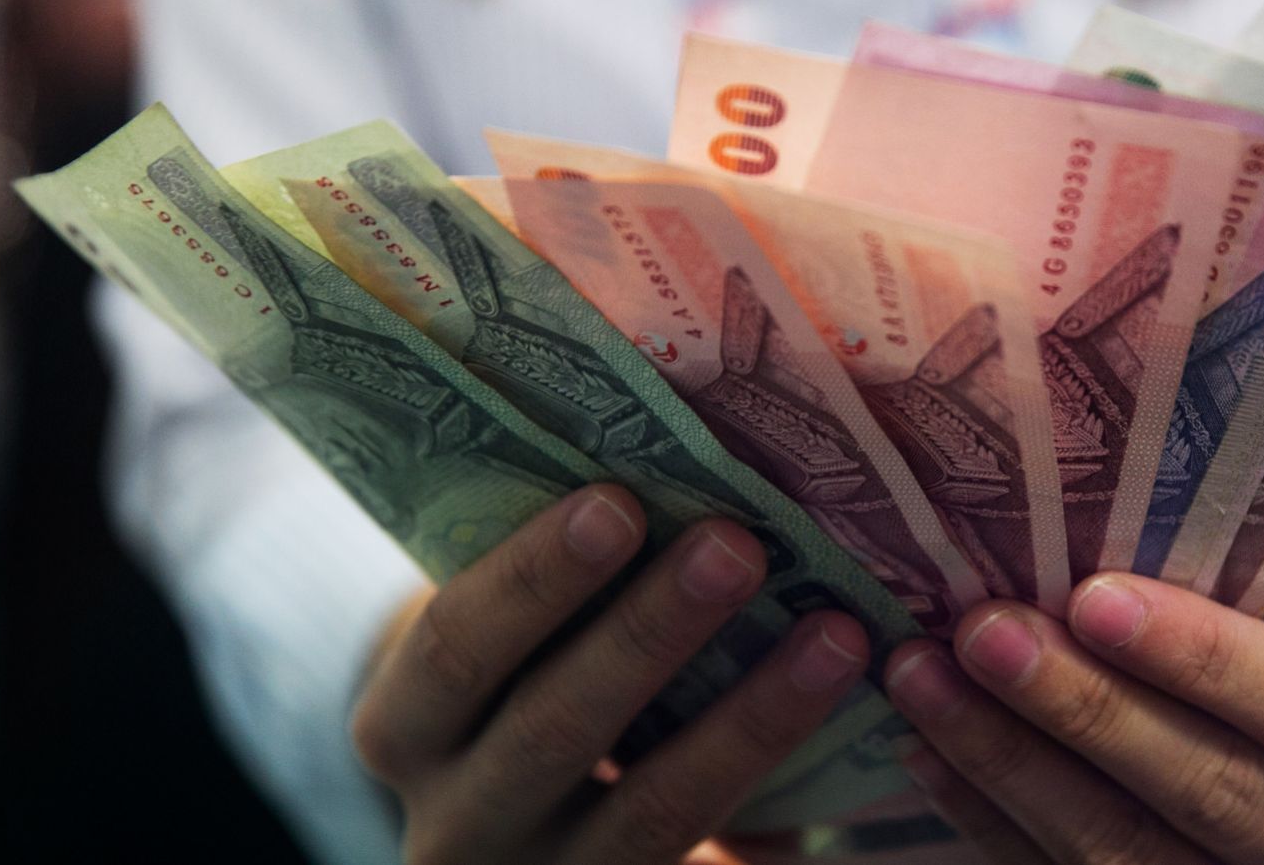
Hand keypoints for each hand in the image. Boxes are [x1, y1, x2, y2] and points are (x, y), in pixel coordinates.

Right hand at [353, 485, 870, 863]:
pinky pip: (715, 852)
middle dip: (649, 633)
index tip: (617, 500)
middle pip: (553, 728)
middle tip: (738, 544)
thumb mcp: (495, 651)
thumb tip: (661, 440)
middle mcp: (459, 821)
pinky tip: (860, 720)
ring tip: (837, 633)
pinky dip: (792, 790)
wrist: (513, 837)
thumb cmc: (514, 688)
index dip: (531, 579)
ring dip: (753, 718)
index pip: (452, 650)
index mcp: (404, 728)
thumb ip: (544, 587)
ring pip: (656, 809)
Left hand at [883, 573, 1263, 863]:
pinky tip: (927, 752)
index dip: (1206, 657)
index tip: (1095, 596)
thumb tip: (1087, 512)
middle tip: (982, 630)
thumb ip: (1250, 610)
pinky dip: (988, 819)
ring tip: (922, 678)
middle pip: (1212, 791)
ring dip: (1007, 762)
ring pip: (1122, 856)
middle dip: (1085, 709)